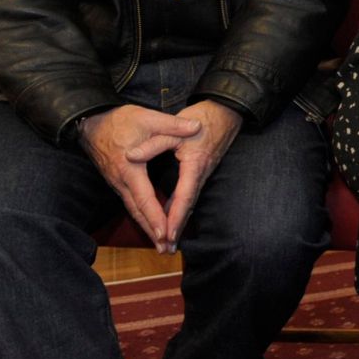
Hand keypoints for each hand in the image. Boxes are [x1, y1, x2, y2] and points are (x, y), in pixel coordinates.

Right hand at [79, 104, 201, 252]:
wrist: (91, 122)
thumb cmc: (120, 120)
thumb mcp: (148, 118)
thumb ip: (173, 125)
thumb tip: (197, 127)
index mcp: (130, 168)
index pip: (144, 198)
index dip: (155, 217)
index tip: (166, 233)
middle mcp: (120, 181)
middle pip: (138, 211)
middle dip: (152, 231)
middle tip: (167, 249)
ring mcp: (117, 183)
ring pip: (133, 209)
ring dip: (147, 227)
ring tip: (162, 244)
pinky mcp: (117, 181)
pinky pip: (131, 203)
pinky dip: (142, 216)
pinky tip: (151, 224)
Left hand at [161, 100, 242, 248]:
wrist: (228, 110)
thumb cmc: (203, 117)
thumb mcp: (176, 127)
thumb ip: (153, 143)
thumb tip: (130, 156)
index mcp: (194, 165)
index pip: (183, 196)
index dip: (174, 216)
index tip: (167, 234)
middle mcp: (201, 173)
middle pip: (188, 205)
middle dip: (177, 227)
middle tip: (167, 249)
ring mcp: (203, 172)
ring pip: (190, 201)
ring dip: (180, 221)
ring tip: (170, 241)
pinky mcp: (202, 169)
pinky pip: (191, 193)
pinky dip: (182, 208)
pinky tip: (175, 215)